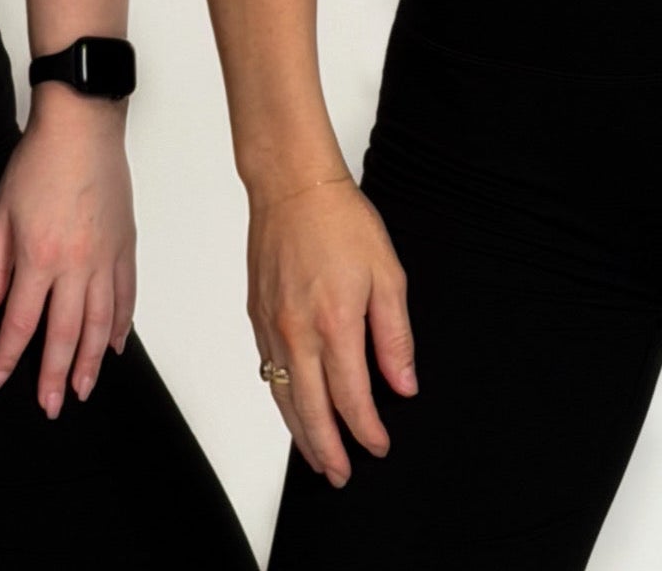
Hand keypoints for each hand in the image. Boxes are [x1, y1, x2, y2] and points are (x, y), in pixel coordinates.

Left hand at [0, 89, 136, 416]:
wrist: (82, 130)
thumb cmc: (37, 164)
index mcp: (38, 257)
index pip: (20, 321)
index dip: (9, 355)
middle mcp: (75, 266)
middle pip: (65, 335)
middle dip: (55, 376)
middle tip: (50, 407)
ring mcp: (105, 260)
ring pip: (101, 326)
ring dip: (92, 364)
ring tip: (83, 391)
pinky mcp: (125, 249)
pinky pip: (126, 299)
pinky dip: (121, 328)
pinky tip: (114, 348)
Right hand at [246, 174, 416, 486]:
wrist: (291, 186)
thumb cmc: (340, 222)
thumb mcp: (388, 277)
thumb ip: (395, 338)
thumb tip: (403, 385)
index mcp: (336, 325)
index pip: (352, 399)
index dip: (367, 431)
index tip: (380, 446)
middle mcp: (297, 332)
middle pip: (311, 411)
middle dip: (328, 450)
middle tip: (341, 475)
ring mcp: (271, 325)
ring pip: (283, 396)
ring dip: (300, 432)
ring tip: (316, 457)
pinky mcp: (257, 314)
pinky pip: (267, 370)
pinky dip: (280, 398)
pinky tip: (292, 407)